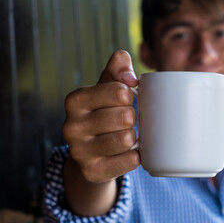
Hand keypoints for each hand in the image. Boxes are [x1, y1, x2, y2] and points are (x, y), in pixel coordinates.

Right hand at [63, 50, 139, 183]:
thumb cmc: (104, 112)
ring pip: (126, 139)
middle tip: (126, 120)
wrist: (90, 153)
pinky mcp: (92, 171)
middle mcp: (71, 126)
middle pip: (125, 116)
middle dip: (132, 117)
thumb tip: (128, 70)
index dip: (129, 95)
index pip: (119, 91)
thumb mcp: (108, 88)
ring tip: (126, 136)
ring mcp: (79, 151)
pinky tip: (129, 152)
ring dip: (133, 137)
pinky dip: (136, 156)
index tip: (125, 99)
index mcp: (75, 100)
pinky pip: (129, 161)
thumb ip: (118, 69)